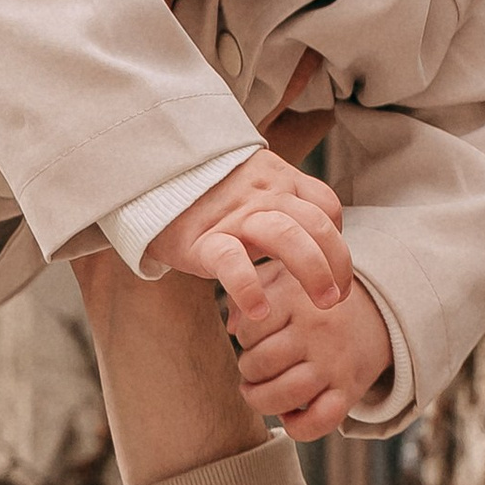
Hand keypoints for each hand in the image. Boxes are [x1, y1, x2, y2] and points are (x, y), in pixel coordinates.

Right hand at [146, 150, 352, 323]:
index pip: (326, 206)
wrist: (146, 171)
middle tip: (338, 299)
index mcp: (277, 180)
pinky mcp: (203, 239)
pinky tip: (259, 313)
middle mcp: (263, 194)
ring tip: (323, 306)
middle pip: (318, 224)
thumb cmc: (200, 190)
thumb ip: (270, 213)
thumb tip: (288, 268)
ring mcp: (235, 215)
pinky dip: (249, 288)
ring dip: (314, 272)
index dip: (337, 239)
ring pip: (289, 237)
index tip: (334, 269)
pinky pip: (233, 263)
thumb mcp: (244, 186)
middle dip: (338, 263)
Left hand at [229, 269, 393, 440]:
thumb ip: (252, 290)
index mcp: (297, 298)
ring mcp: (334, 363)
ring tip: (260, 392)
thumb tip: (232, 326)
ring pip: (286, 395)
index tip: (254, 337)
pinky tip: (290, 415)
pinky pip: (320, 421)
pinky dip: (298, 428)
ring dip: (262, 400)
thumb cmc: (313, 300)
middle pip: (262, 363)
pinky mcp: (349, 390)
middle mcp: (317, 331)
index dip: (244, 337)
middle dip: (249, 370)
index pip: (251, 327)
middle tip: (255, 367)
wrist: (376, 311)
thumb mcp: (283, 278)